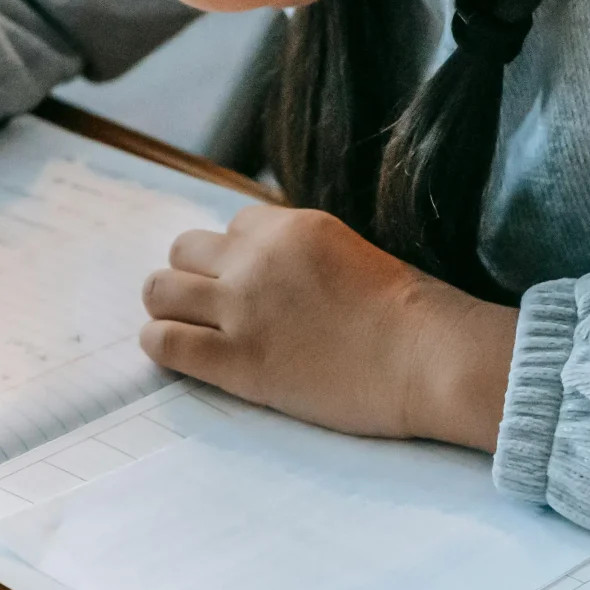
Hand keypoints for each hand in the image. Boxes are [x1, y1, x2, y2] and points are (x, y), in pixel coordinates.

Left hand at [139, 205, 516, 446]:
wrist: (429, 361)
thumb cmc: (412, 318)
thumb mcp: (351, 255)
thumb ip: (303, 257)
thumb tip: (276, 277)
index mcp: (290, 226)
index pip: (232, 227)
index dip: (238, 259)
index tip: (254, 287)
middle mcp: (256, 259)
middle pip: (184, 251)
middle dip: (194, 277)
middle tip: (215, 310)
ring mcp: (242, 310)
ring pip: (159, 290)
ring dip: (169, 308)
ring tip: (190, 331)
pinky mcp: (236, 362)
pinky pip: (164, 342)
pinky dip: (163, 345)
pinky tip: (180, 355)